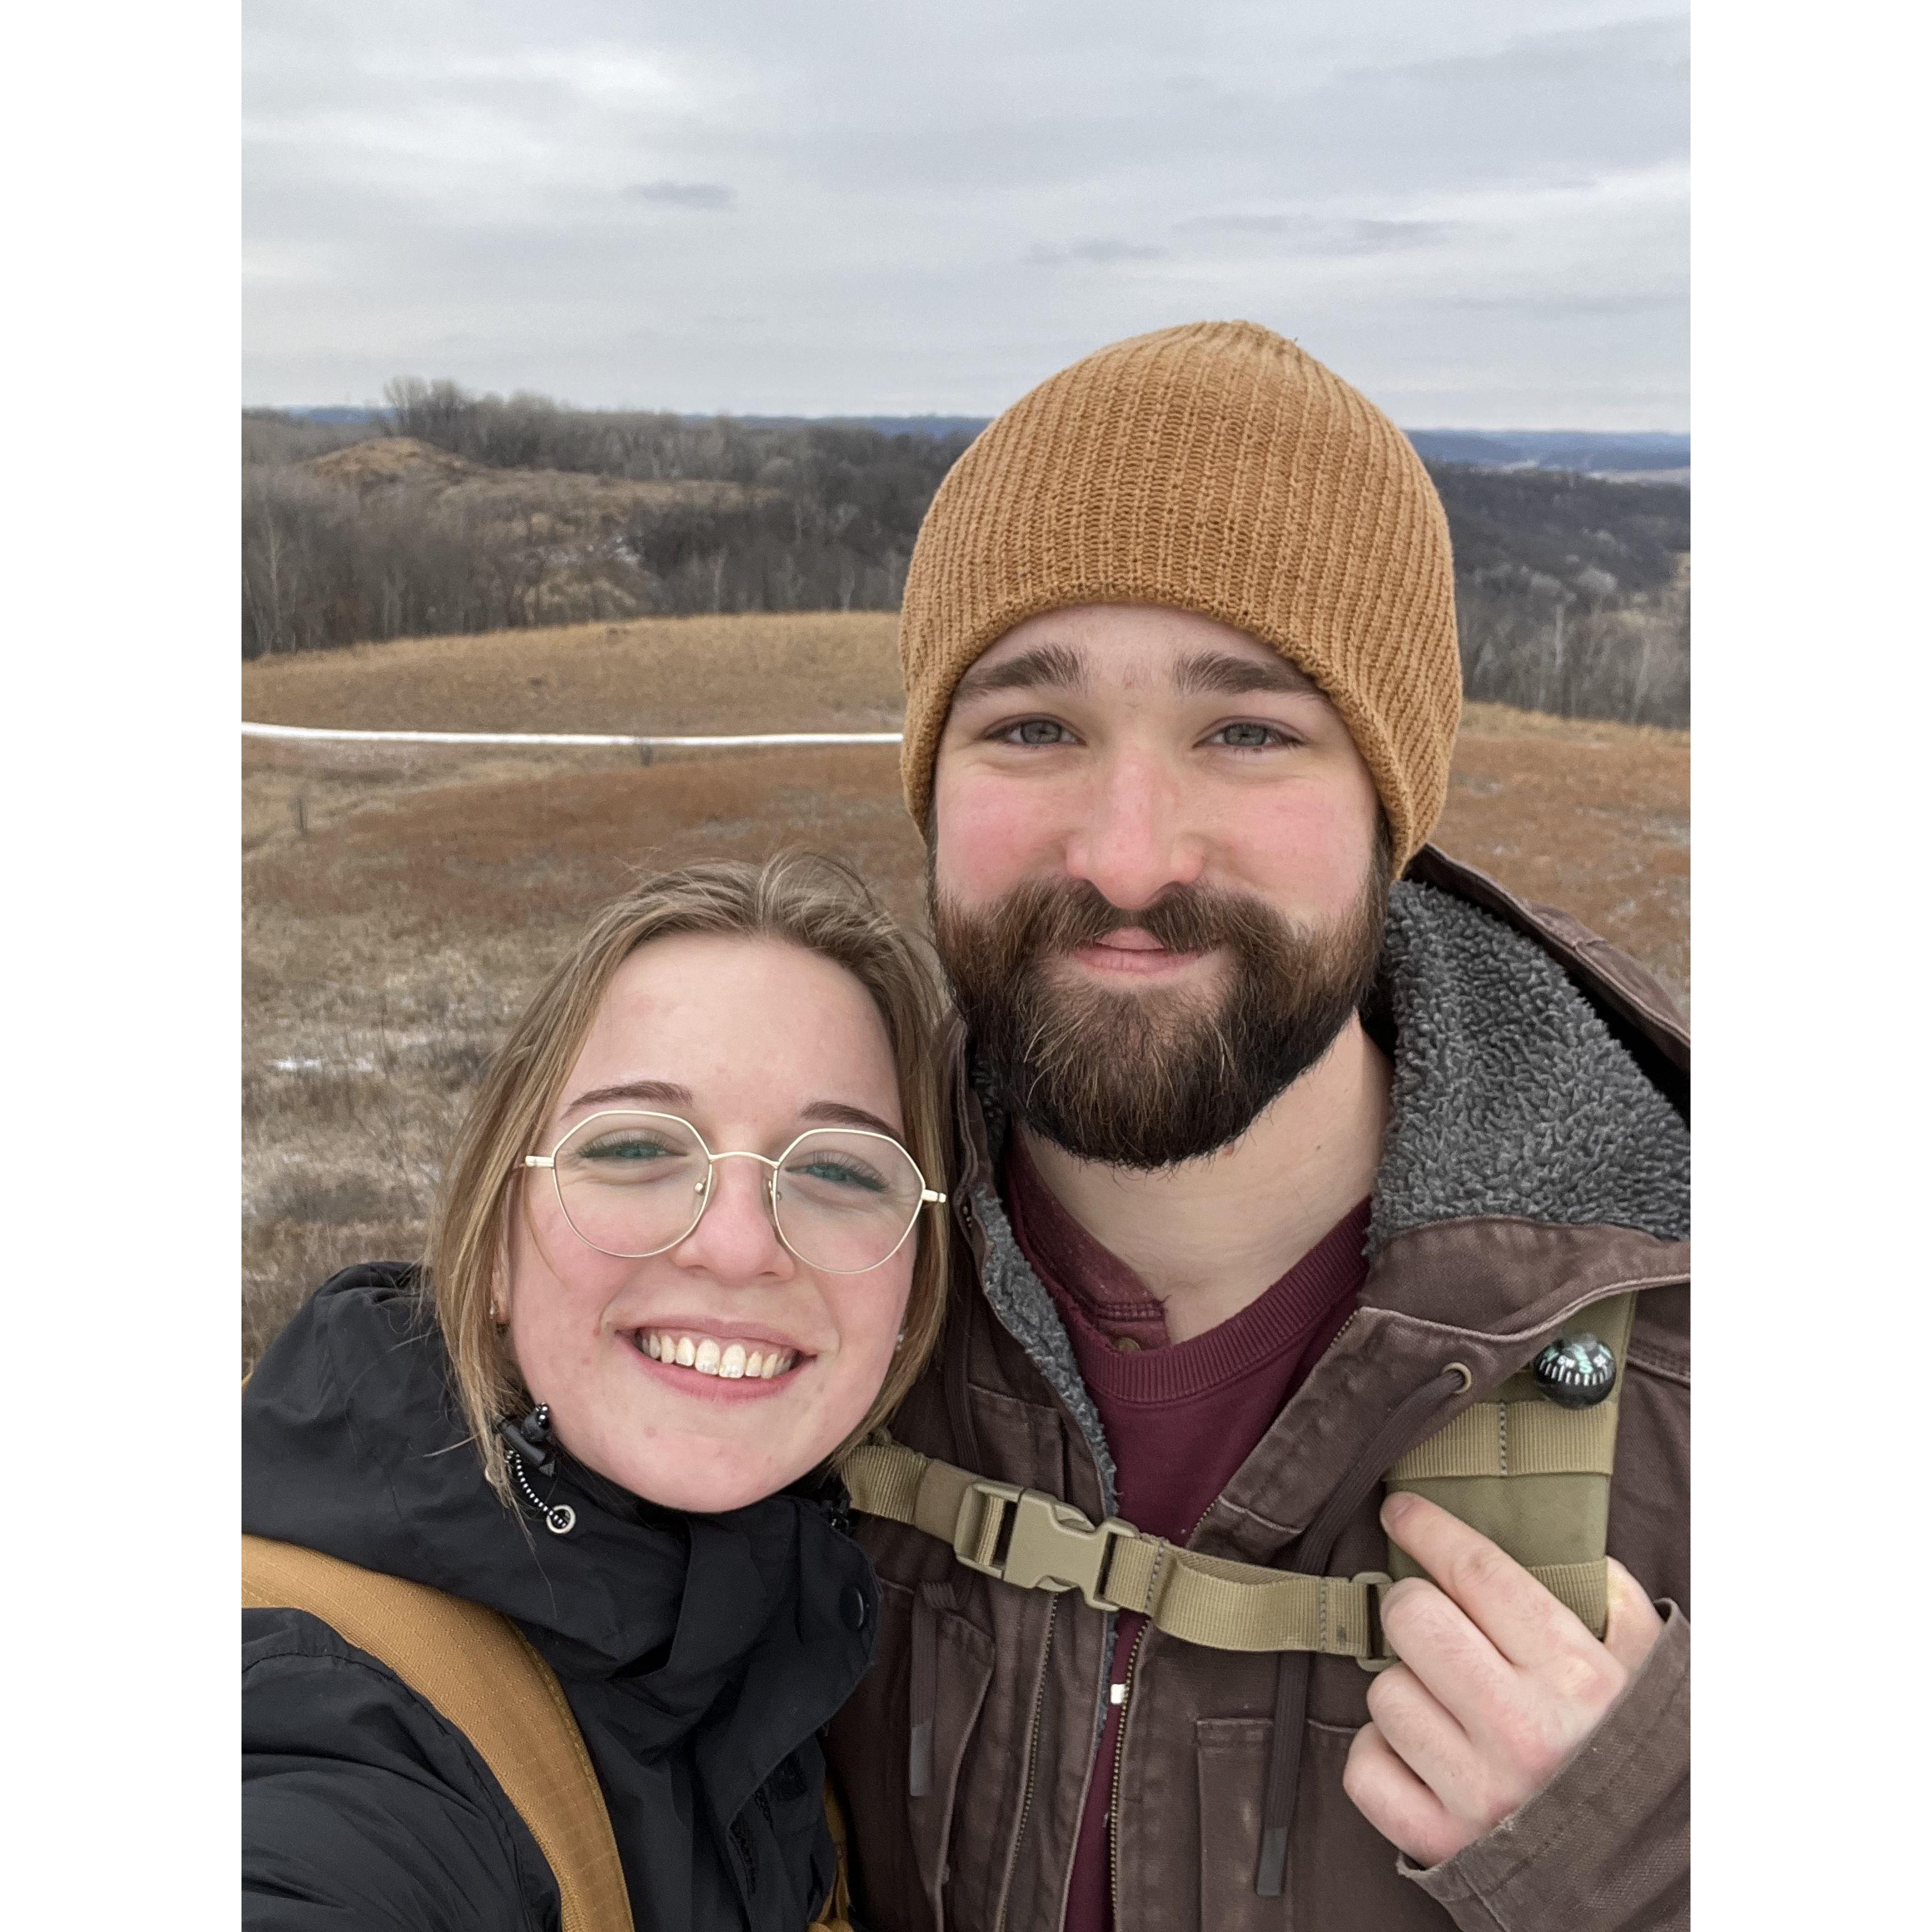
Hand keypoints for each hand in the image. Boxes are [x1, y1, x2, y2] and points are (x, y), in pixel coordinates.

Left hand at [1342, 1491, 1663, 1866]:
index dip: (1429, 1529)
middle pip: (1411, 1618)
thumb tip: (1566, 1546)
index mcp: (1578, 1679)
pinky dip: (1381, 1755)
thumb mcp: (1648, 1670)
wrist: (1650, 1881)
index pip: (1479, 1572)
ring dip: (1406, 1688)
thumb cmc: (1638, 1757)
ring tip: (1449, 1707)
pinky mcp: (1440, 1842)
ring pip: (1383, 1690)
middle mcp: (1524, 1731)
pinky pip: (1364, 1767)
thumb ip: (1612, 1600)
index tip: (1401, 1510)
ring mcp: (1478, 1791)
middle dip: (1414, 1607)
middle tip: (1431, 1620)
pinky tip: (1423, 1753)